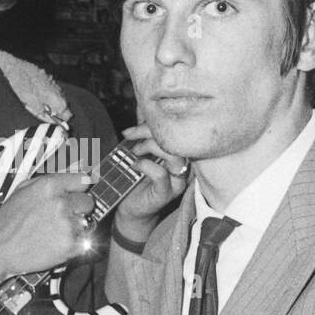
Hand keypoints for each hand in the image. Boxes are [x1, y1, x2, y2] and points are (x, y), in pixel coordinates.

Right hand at [0, 171, 96, 282]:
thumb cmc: (8, 221)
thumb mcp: (22, 189)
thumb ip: (48, 181)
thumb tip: (67, 177)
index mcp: (49, 187)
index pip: (82, 180)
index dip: (80, 188)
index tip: (79, 193)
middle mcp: (61, 203)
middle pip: (88, 202)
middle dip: (78, 208)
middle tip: (64, 216)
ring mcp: (67, 225)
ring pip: (85, 222)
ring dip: (75, 226)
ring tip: (55, 231)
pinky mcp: (71, 245)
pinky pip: (83, 240)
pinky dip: (74, 243)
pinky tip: (57, 242)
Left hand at [113, 123, 189, 244]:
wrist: (131, 208)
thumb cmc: (136, 178)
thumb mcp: (140, 151)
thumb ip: (144, 133)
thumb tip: (140, 106)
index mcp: (179, 151)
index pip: (174, 129)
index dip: (152, 123)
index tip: (130, 129)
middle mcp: (184, 164)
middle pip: (174, 138)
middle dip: (149, 132)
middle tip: (130, 137)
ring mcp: (178, 179)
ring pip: (172, 154)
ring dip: (149, 147)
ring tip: (134, 152)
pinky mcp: (168, 192)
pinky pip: (161, 174)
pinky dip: (146, 165)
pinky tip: (136, 165)